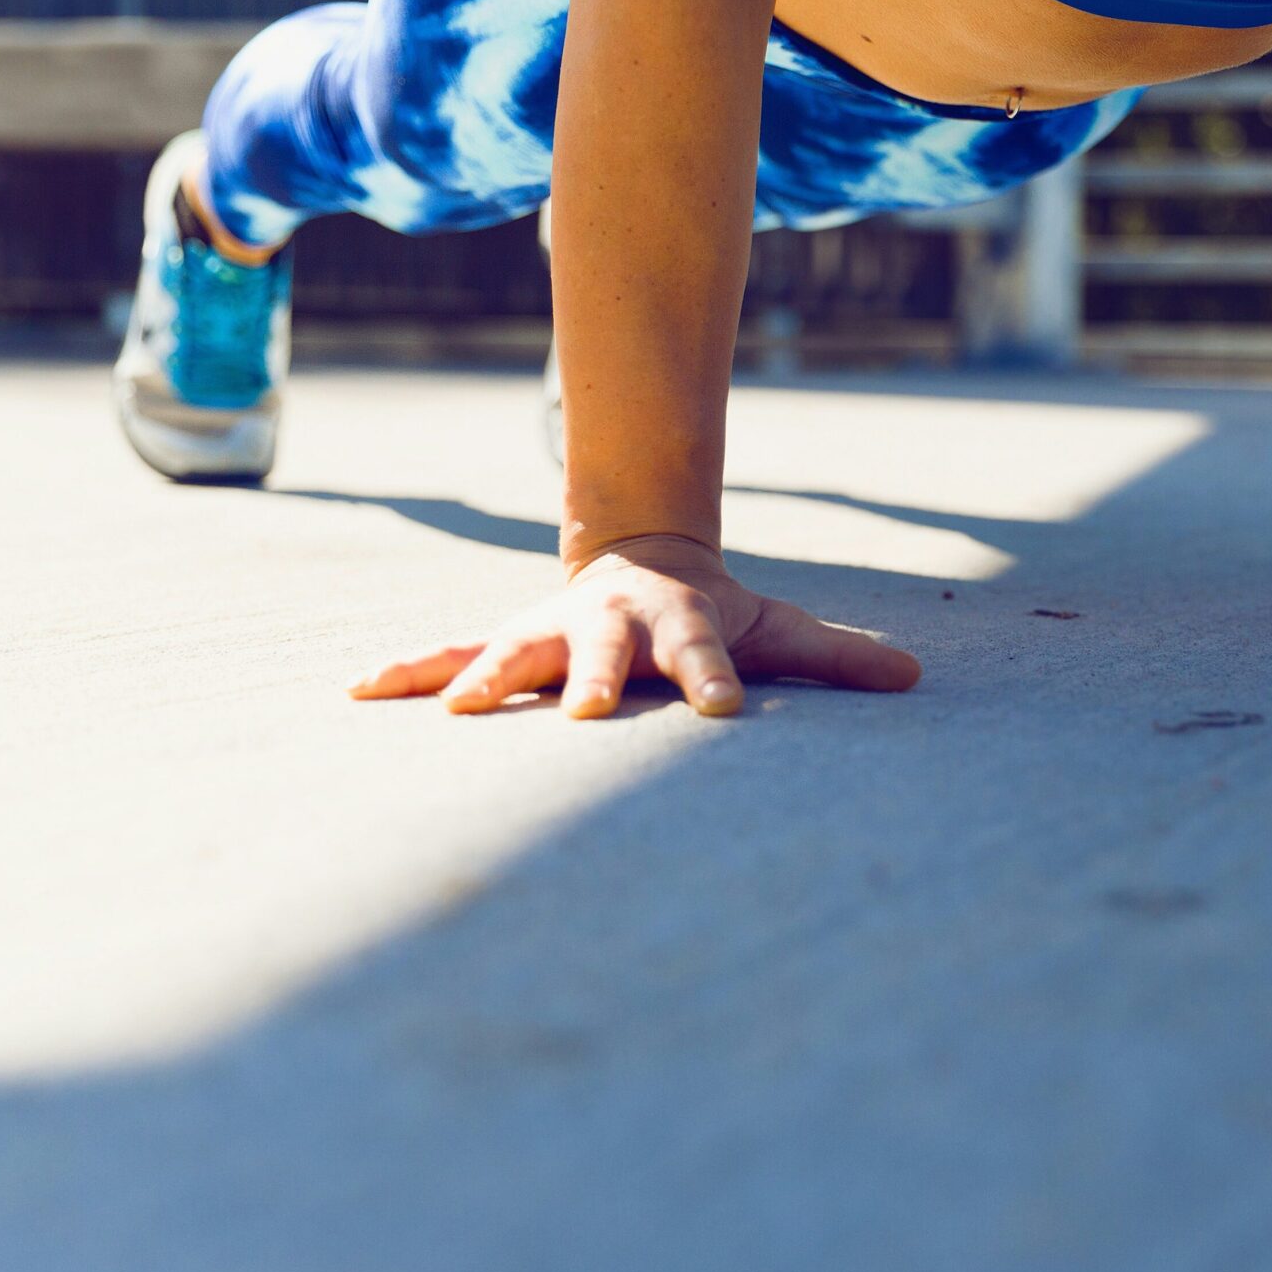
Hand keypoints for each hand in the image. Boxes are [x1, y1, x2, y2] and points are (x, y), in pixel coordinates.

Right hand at [349, 533, 921, 715]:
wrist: (641, 558)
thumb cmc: (713, 614)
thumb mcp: (776, 629)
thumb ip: (838, 657)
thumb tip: (915, 677)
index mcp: (678, 625)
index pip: (705, 658)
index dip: (713, 680)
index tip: (721, 713)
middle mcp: (608, 626)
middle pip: (601, 652)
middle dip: (591, 678)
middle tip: (581, 714)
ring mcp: (550, 633)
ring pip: (511, 652)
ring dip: (481, 679)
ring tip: (451, 710)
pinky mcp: (503, 645)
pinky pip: (446, 656)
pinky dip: (405, 672)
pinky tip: (356, 693)